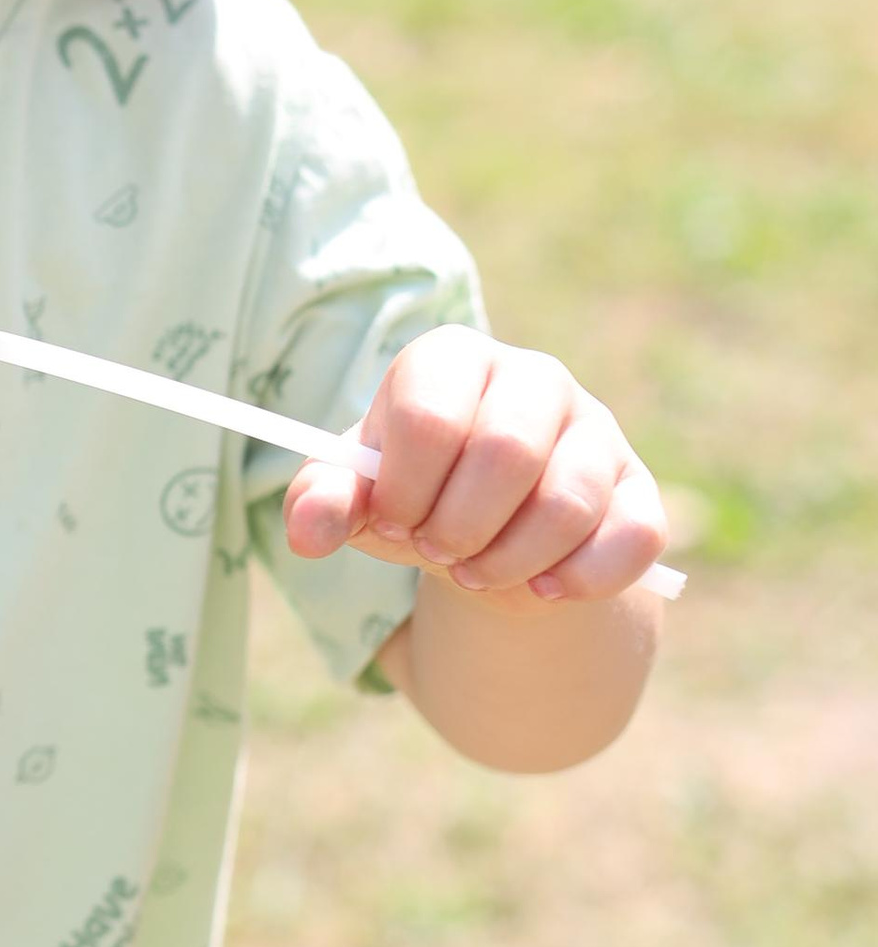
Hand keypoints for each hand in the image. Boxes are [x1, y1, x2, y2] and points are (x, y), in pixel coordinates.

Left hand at [284, 326, 665, 607]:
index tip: (392, 521)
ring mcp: (597, 429)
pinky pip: (631, 537)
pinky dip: (580, 579)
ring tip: (479, 572)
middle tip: (436, 552)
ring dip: (511, 561)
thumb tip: (308, 533)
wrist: (487, 536)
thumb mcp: (359, 494)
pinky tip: (543, 588)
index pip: (430, 415)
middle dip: (458, 527)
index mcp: (452, 358)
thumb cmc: (414, 496)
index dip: (404, 488)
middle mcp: (533, 377)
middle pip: (504, 452)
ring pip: (568, 502)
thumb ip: (322, 501)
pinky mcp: (639, 488)